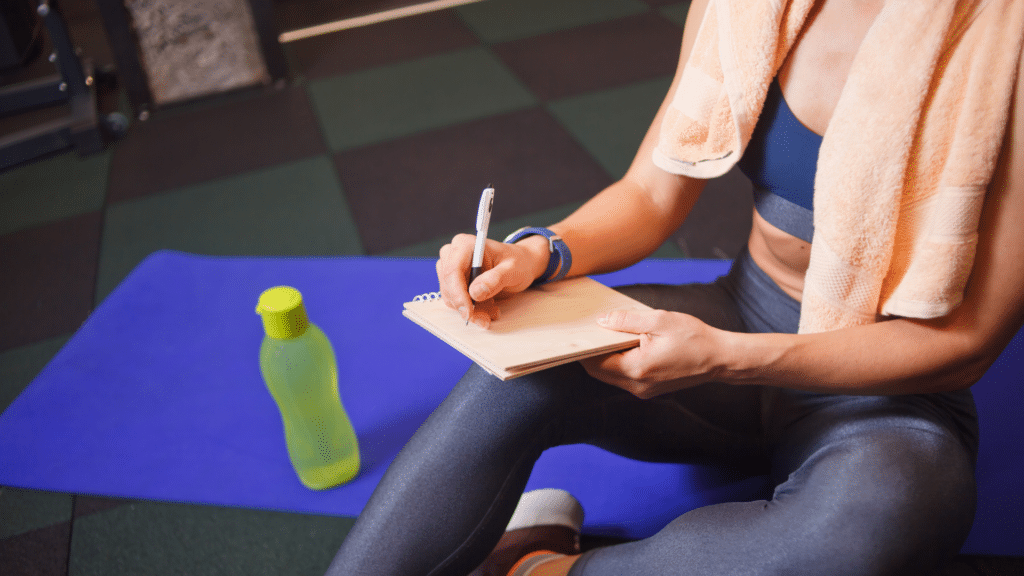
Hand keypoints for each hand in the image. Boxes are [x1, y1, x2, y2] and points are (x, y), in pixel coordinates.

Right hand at [436, 233, 547, 327]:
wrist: (520, 265)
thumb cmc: (517, 262)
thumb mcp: (512, 269)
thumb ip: (495, 279)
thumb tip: (475, 292)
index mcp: (465, 244)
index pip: (452, 271)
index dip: (458, 294)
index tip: (469, 313)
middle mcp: (452, 254)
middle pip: (449, 286)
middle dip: (467, 306)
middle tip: (486, 318)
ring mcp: (450, 269)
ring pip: (451, 298)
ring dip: (472, 310)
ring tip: (493, 310)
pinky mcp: (453, 283)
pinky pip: (455, 302)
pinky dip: (472, 310)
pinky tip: (488, 307)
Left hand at [580, 308, 724, 397]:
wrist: (718, 358)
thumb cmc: (693, 337)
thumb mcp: (659, 321)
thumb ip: (626, 321)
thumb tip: (601, 321)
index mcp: (637, 369)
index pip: (596, 361)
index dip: (585, 347)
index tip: (580, 331)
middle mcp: (636, 385)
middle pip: (599, 371)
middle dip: (591, 353)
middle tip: (589, 331)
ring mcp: (642, 390)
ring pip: (610, 375)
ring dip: (604, 358)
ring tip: (606, 335)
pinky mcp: (648, 389)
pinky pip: (623, 377)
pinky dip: (617, 363)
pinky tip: (622, 346)